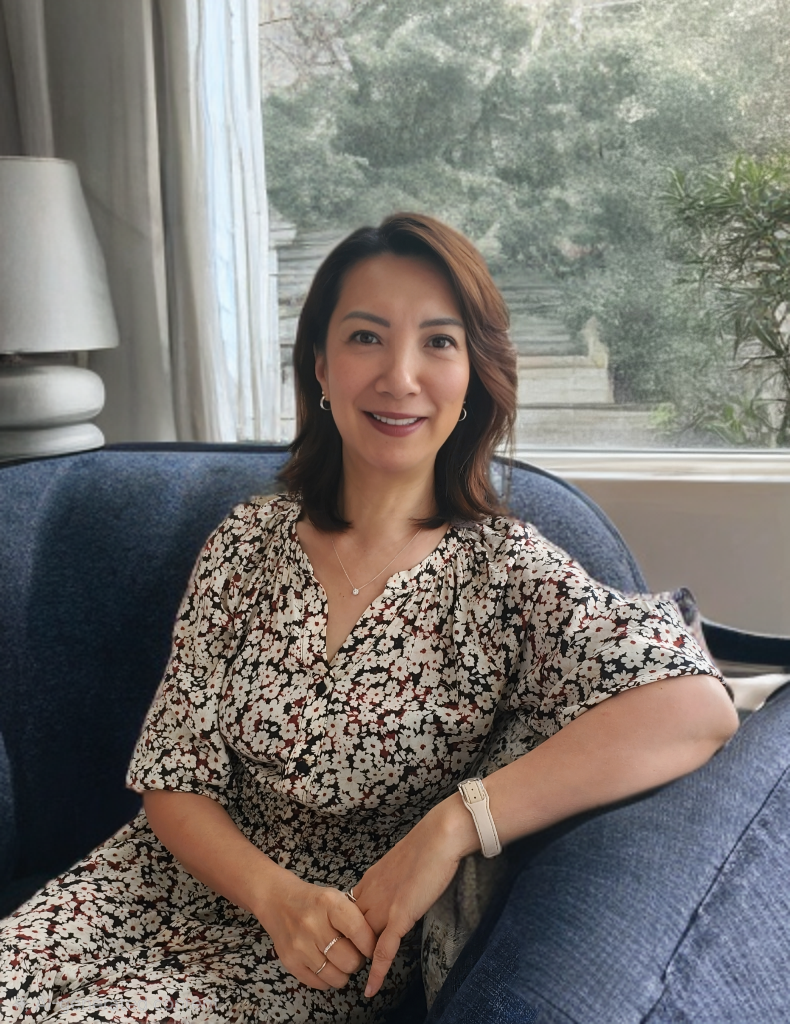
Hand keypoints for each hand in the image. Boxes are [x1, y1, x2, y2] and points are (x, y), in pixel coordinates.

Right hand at [254, 870, 376, 990]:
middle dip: (357, 961)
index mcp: (329, 904)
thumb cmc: (314, 900)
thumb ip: (354, 918)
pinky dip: (328, 979)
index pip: (359, 932)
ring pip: (336, 977)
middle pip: (350, 961)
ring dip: (343, 973)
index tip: (370, 947)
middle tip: (354, 954)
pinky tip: (326, 965)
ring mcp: (300, 946)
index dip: (370, 945)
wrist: (278, 900)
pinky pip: (319, 983)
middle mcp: (313, 925)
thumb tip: (374, 945)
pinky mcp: (290, 962)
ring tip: (340, 961)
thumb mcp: (335, 898)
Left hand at [353, 796, 476, 997]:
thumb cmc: (428, 844)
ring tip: (354, 978)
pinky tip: (370, 989)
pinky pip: (384, 950)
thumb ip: (393, 879)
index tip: (345, 941)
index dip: (346, 928)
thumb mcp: (401, 862)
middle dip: (347, 947)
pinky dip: (377, 972)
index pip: (348, 911)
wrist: (440, 836)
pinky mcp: (400, 916)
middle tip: (347, 964)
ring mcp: (383, 905)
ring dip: (359, 960)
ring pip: (363, 941)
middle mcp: (370, 893)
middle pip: (350, 928)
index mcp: (370, 879)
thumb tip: (397, 888)